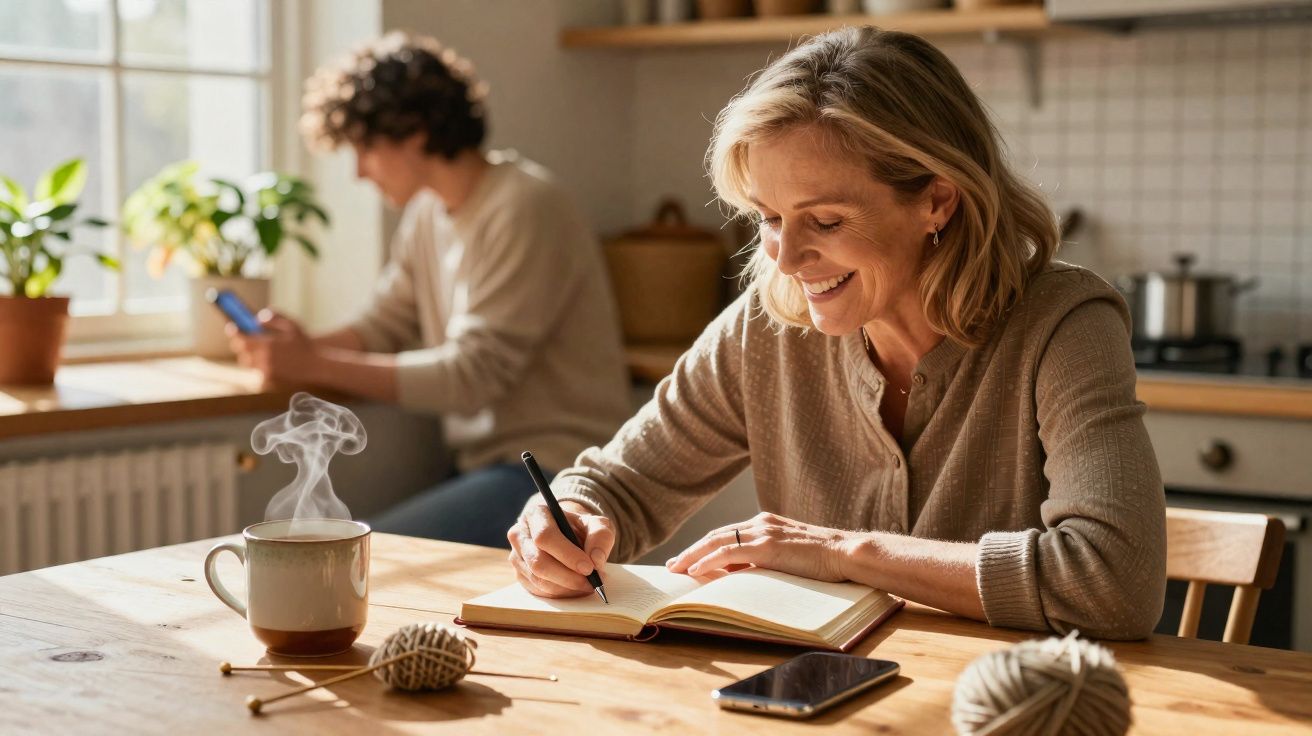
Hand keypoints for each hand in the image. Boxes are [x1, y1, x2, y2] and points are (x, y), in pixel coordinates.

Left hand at [227, 310, 314, 385]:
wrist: (316, 367)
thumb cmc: (305, 345)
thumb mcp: (292, 326)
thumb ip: (274, 318)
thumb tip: (257, 318)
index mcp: (268, 344)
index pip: (242, 339)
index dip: (235, 333)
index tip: (232, 327)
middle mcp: (264, 359)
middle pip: (242, 352)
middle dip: (242, 345)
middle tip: (246, 340)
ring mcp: (266, 371)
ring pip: (249, 363)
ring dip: (251, 356)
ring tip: (261, 352)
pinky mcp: (269, 380)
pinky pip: (258, 372)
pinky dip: (260, 366)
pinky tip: (270, 363)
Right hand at [507, 500, 614, 597]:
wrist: (569, 536)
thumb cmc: (581, 529)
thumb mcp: (597, 525)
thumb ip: (601, 537)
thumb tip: (596, 560)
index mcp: (537, 514)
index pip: (545, 536)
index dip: (567, 555)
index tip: (588, 568)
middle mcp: (520, 534)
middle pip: (538, 562)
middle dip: (567, 577)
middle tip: (591, 583)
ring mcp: (517, 556)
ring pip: (538, 579)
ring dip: (566, 587)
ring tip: (588, 585)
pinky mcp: (519, 575)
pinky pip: (538, 590)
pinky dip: (560, 593)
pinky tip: (575, 588)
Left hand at [666, 512, 858, 582]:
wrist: (846, 553)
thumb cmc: (824, 559)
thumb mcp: (789, 556)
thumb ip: (766, 559)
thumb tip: (742, 573)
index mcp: (766, 523)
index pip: (727, 534)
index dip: (705, 547)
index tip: (688, 560)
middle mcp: (760, 523)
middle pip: (716, 535)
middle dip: (692, 551)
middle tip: (672, 565)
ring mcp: (763, 533)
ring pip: (717, 541)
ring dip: (692, 556)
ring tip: (675, 569)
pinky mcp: (768, 546)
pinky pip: (729, 552)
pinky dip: (709, 560)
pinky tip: (695, 570)